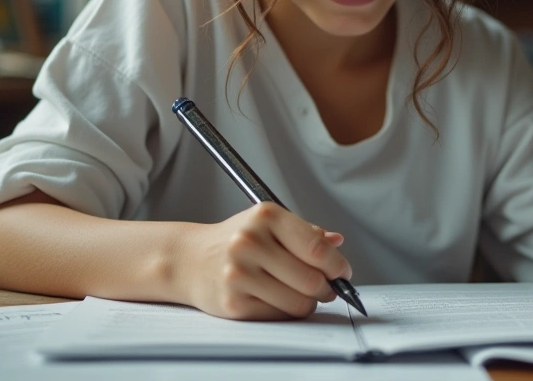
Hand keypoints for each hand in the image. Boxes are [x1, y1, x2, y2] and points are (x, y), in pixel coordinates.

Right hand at [175, 202, 352, 320]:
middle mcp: (249, 242)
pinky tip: (277, 299)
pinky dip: (286, 311)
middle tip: (325, 287)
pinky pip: (279, 315)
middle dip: (326, 288)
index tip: (343, 273)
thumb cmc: (234, 240)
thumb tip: (337, 242)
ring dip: (308, 302)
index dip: (338, 266)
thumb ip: (305, 233)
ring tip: (300, 293)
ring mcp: (239, 274)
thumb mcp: (268, 224)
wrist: (189, 260)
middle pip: (312, 279)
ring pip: (299, 302)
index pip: (316, 248)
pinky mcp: (233, 303)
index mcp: (265, 216)